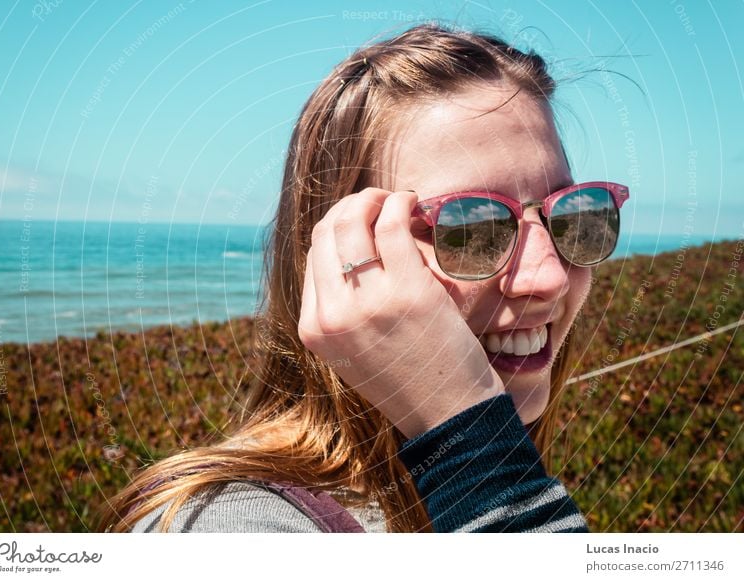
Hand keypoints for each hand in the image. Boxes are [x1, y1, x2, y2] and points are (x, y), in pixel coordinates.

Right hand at [297, 188, 504, 438]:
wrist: (448, 416)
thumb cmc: (408, 379)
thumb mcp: (354, 351)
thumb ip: (341, 310)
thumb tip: (346, 255)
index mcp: (314, 329)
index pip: (313, 255)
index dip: (337, 228)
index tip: (363, 222)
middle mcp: (332, 315)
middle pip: (326, 231)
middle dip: (351, 205)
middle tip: (379, 202)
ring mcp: (368, 303)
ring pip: (352, 221)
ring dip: (374, 198)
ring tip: (397, 201)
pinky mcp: (408, 291)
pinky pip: (392, 225)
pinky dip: (400, 204)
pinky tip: (414, 205)